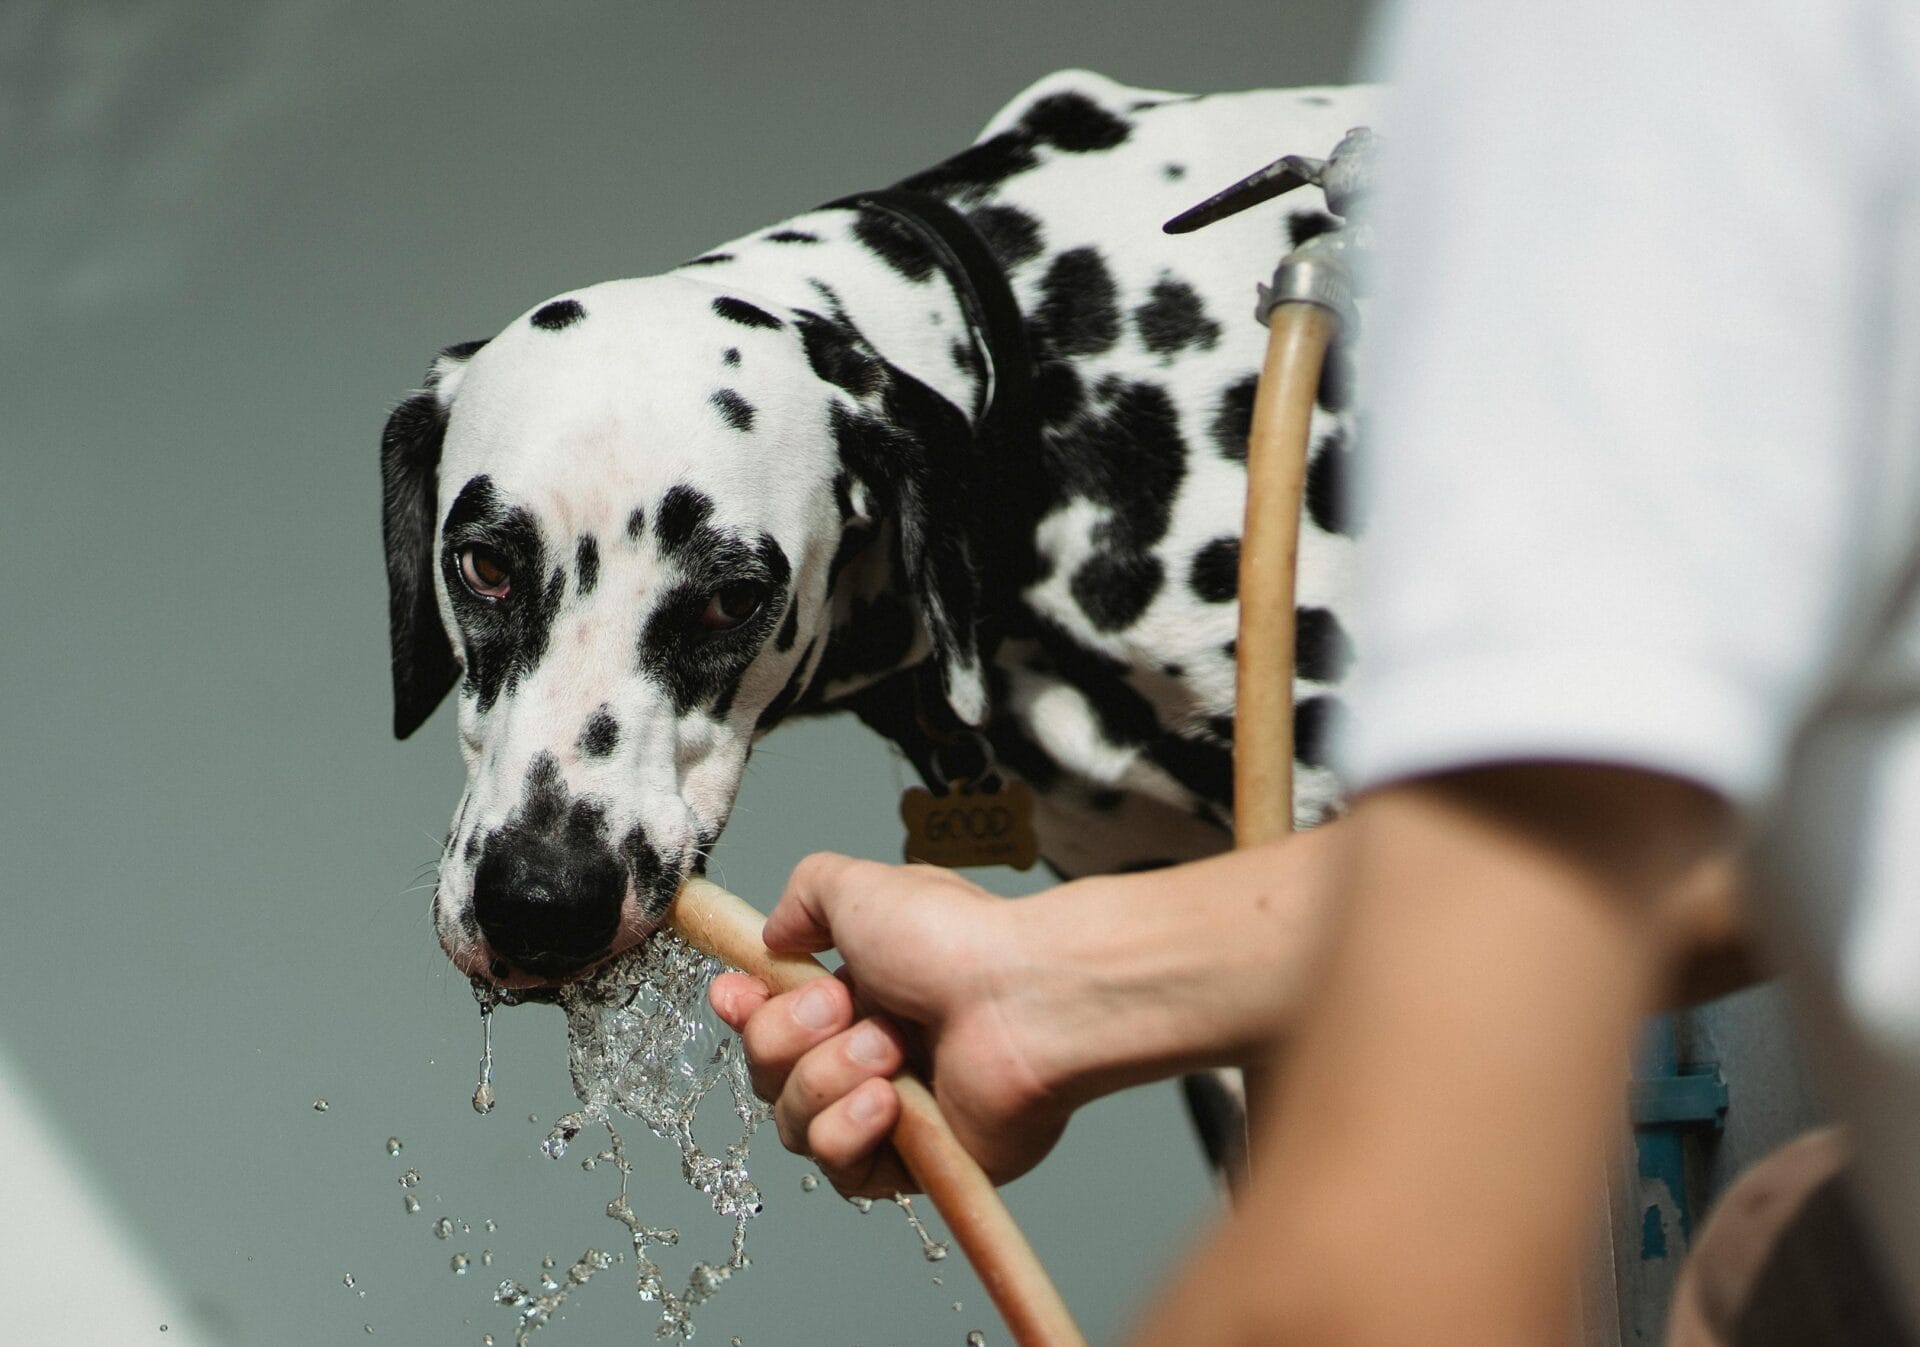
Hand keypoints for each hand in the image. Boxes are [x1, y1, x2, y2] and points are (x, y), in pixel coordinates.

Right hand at [709, 854, 1072, 1197]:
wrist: (1025, 1001)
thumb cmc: (956, 942)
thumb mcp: (861, 888)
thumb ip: (805, 895)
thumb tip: (776, 933)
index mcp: (855, 991)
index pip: (766, 1019)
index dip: (743, 1012)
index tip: (735, 994)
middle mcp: (866, 1052)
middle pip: (767, 1071)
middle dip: (792, 1036)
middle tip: (848, 1007)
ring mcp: (887, 1112)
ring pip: (794, 1121)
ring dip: (829, 1078)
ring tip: (891, 1050)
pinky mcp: (909, 1165)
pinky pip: (838, 1169)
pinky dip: (849, 1129)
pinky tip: (889, 1100)